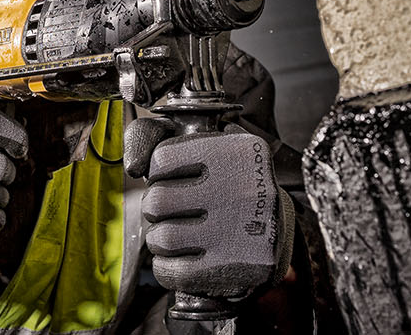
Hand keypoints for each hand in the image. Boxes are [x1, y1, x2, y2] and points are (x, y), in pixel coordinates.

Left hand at [124, 118, 294, 298]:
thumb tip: (134, 166)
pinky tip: (184, 258)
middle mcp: (244, 191)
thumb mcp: (205, 148)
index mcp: (240, 153)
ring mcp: (240, 233)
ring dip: (161, 239)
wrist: (276, 234)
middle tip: (174, 211)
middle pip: (157, 200)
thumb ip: (154, 137)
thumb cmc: (226, 186)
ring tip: (179, 235)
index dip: (159, 173)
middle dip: (156, 208)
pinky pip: (171, 271)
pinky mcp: (233, 271)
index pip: (163, 158)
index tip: (174, 179)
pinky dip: (168, 267)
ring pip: (161, 238)